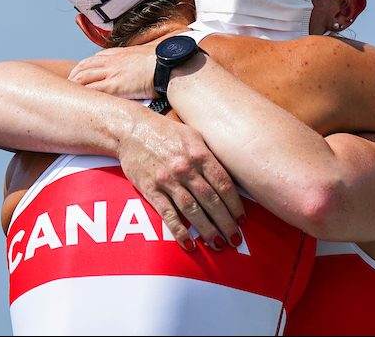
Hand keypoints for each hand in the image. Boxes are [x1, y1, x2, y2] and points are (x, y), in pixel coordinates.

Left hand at [69, 45, 158, 99]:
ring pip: (83, 78)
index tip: (77, 75)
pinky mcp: (115, 86)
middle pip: (83, 67)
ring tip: (67, 97)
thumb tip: (138, 65)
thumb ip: (135, 59)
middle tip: (67, 88)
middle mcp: (111, 62)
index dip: (81, 68)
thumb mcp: (145, 54)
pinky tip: (78, 103)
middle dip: (72, 77)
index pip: (92, 59)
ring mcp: (112, 73)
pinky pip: (93, 90)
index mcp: (118, 54)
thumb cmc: (162, 61)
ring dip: (73, 86)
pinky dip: (83, 96)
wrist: (170, 63)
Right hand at [116, 112, 245, 252]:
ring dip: (207, 230)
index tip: (242, 219)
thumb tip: (231, 178)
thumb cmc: (166, 132)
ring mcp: (167, 180)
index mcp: (199, 154)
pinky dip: (179, 231)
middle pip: (211, 200)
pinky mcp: (151, 189)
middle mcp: (185, 168)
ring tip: (218, 244)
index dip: (235, 204)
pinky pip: (168, 214)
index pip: (223, 184)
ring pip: (192, 210)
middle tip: (235, 239)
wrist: (132, 130)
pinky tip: (189, 244)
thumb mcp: (194, 135)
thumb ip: (210, 155)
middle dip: (226, 222)